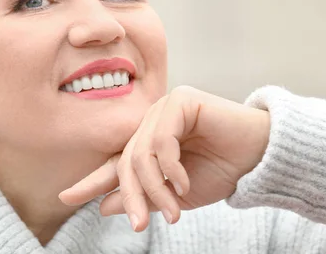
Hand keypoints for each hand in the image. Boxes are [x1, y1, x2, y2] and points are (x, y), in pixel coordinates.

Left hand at [59, 86, 270, 231]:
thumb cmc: (221, 172)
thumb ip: (143, 197)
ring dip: (155, 188)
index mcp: (149, 144)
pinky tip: (184, 184)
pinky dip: (170, 168)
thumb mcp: (176, 196)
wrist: (259, 158)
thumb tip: (103, 205)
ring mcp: (164, 109)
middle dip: (132, 197)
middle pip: (125, 162)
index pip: (114, 164)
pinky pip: (161, 139)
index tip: (65, 198)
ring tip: (174, 210)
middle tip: (139, 225)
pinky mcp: (180, 100)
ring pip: (140, 153)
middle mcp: (151, 124)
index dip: (91, 182)